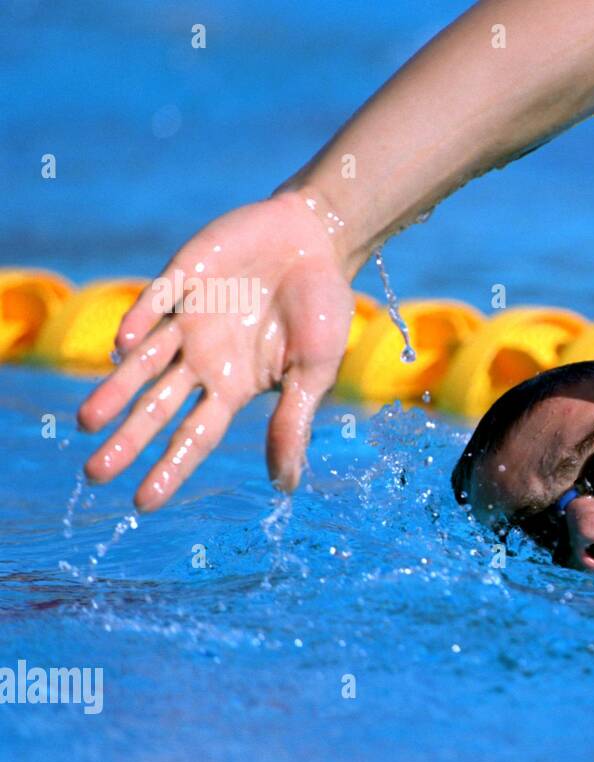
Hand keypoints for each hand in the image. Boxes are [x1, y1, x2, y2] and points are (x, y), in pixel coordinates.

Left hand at [77, 191, 356, 511]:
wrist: (318, 240)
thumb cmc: (322, 309)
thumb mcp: (315, 372)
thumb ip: (292, 422)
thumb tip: (284, 486)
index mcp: (233, 384)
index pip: (194, 435)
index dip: (169, 468)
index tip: (142, 504)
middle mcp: (202, 357)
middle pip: (157, 406)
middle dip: (127, 440)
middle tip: (94, 473)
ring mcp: (189, 317)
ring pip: (143, 361)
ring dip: (115, 390)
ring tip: (87, 422)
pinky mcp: (184, 275)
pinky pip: (157, 300)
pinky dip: (140, 320)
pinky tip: (125, 345)